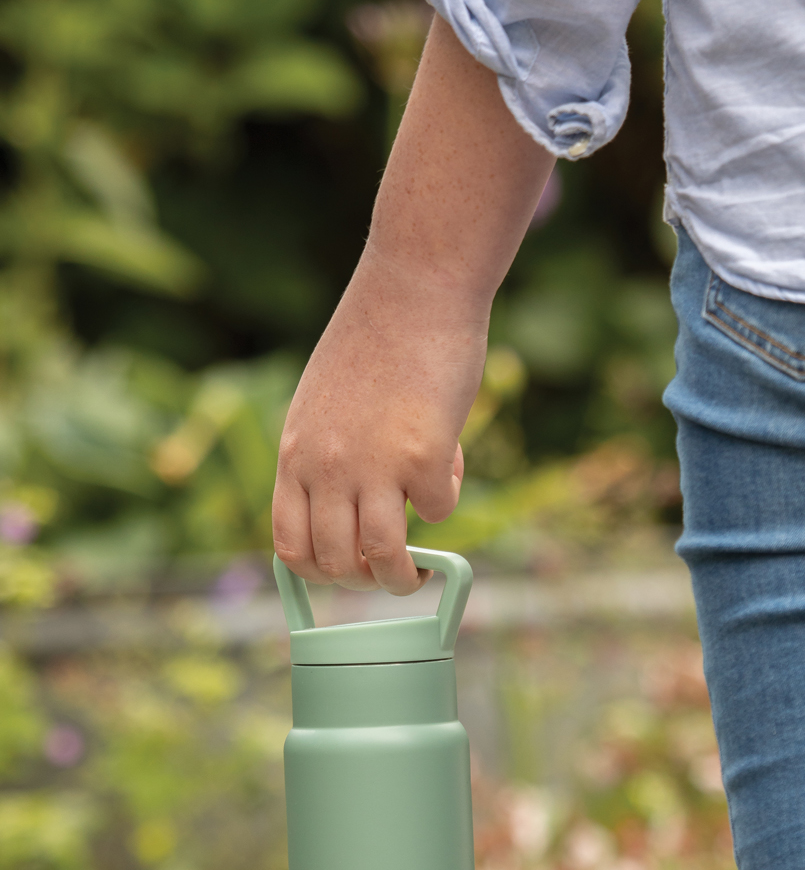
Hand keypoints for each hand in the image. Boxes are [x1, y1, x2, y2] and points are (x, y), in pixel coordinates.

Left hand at [272, 246, 486, 594]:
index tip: (344, 572)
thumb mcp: (321, 404)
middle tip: (391, 574)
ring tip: (420, 574)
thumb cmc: (373, 339)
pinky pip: (438, 511)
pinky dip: (447, 500)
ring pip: (384, 558)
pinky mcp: (424, 456)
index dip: (318, 574)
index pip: (290, 547)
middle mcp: (326, 467)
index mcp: (294, 454)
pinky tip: (450, 464)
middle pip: (336, 562)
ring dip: (403, 577)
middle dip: (365, 582)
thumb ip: (322, 457)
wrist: (413, 287)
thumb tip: (343, 516)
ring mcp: (373, 464)